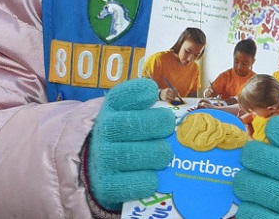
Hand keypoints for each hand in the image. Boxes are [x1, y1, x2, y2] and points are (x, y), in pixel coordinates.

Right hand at [87, 78, 175, 209]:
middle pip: (131, 125)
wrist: (101, 168)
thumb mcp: (132, 115)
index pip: (119, 96)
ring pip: (133, 155)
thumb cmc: (128, 136)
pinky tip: (153, 176)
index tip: (153, 93)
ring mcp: (102, 159)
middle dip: (157, 125)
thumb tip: (178, 107)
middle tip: (169, 129)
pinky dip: (148, 180)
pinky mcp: (107, 186)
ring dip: (156, 154)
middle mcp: (103, 132)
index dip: (138, 92)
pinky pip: (133, 183)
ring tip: (164, 155)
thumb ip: (150, 108)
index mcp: (111, 110)